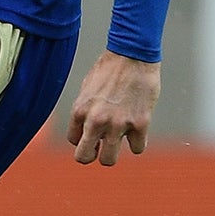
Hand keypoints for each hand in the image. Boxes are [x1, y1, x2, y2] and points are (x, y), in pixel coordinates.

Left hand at [66, 51, 159, 165]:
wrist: (132, 55)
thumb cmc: (109, 70)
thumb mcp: (86, 90)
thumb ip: (85, 111)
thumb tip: (87, 131)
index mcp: (79, 111)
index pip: (73, 141)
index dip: (83, 139)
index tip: (92, 132)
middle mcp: (95, 120)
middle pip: (84, 157)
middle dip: (92, 155)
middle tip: (101, 148)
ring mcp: (118, 124)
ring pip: (109, 160)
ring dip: (112, 154)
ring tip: (118, 140)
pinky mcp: (140, 123)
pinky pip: (137, 149)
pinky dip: (138, 143)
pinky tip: (137, 131)